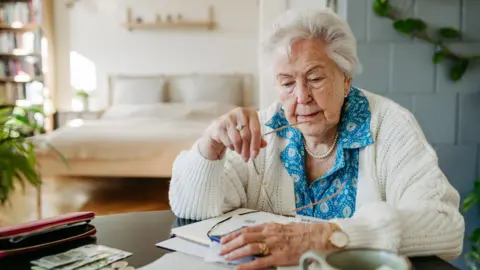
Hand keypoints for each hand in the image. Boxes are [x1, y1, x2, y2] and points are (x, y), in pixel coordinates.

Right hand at [199, 107, 266, 160]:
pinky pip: (228, 141)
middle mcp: (240, 112)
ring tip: (239, 152)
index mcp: (250, 113)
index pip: (255, 130)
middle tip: (247, 158)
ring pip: (237, 139)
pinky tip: (232, 146)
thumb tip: (264, 145)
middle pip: (246, 135)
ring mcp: (228, 118)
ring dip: (239, 149)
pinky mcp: (220, 126)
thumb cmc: (237, 129)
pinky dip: (232, 147)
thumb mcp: (249, 132)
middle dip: (247, 150)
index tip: (255, 155)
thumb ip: (257, 138)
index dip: (256, 144)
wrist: (218, 128)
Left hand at [218, 222, 333, 269]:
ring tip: (227, 257)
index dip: (233, 235)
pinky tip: (240, 268)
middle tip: (221, 249)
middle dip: (230, 244)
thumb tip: (258, 235)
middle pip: (244, 237)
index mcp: (271, 226)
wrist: (320, 237)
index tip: (224, 239)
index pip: (246, 229)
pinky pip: (260, 262)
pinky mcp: (280, 257)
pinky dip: (248, 265)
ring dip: (235, 252)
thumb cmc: (305, 233)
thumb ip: (271, 231)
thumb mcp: (285, 227)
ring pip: (249, 247)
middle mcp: (270, 234)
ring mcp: (274, 245)